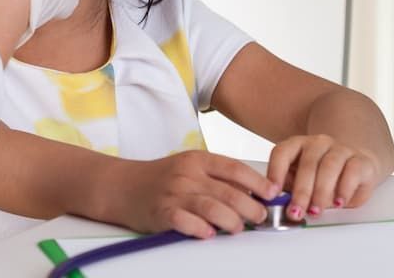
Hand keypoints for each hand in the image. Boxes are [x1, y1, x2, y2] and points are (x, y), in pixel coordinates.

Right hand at [113, 151, 280, 239]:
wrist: (121, 186)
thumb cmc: (161, 179)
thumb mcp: (189, 168)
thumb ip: (216, 177)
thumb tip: (252, 192)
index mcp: (198, 159)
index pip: (235, 168)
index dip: (258, 181)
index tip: (272, 193)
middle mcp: (188, 174)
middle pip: (228, 191)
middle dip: (250, 207)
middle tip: (260, 218)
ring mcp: (174, 192)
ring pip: (212, 207)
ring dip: (231, 221)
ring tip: (238, 228)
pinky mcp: (161, 211)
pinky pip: (185, 221)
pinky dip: (200, 229)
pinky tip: (209, 234)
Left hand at [267, 134, 380, 219]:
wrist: (356, 165)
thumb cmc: (322, 176)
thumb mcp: (301, 181)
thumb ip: (289, 189)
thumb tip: (277, 205)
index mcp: (298, 145)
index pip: (282, 152)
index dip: (275, 172)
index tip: (272, 192)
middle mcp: (318, 143)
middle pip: (308, 164)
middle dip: (301, 192)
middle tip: (296, 212)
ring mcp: (340, 149)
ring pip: (329, 166)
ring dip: (321, 192)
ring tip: (315, 211)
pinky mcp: (361, 160)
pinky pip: (352, 171)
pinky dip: (344, 189)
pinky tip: (338, 202)